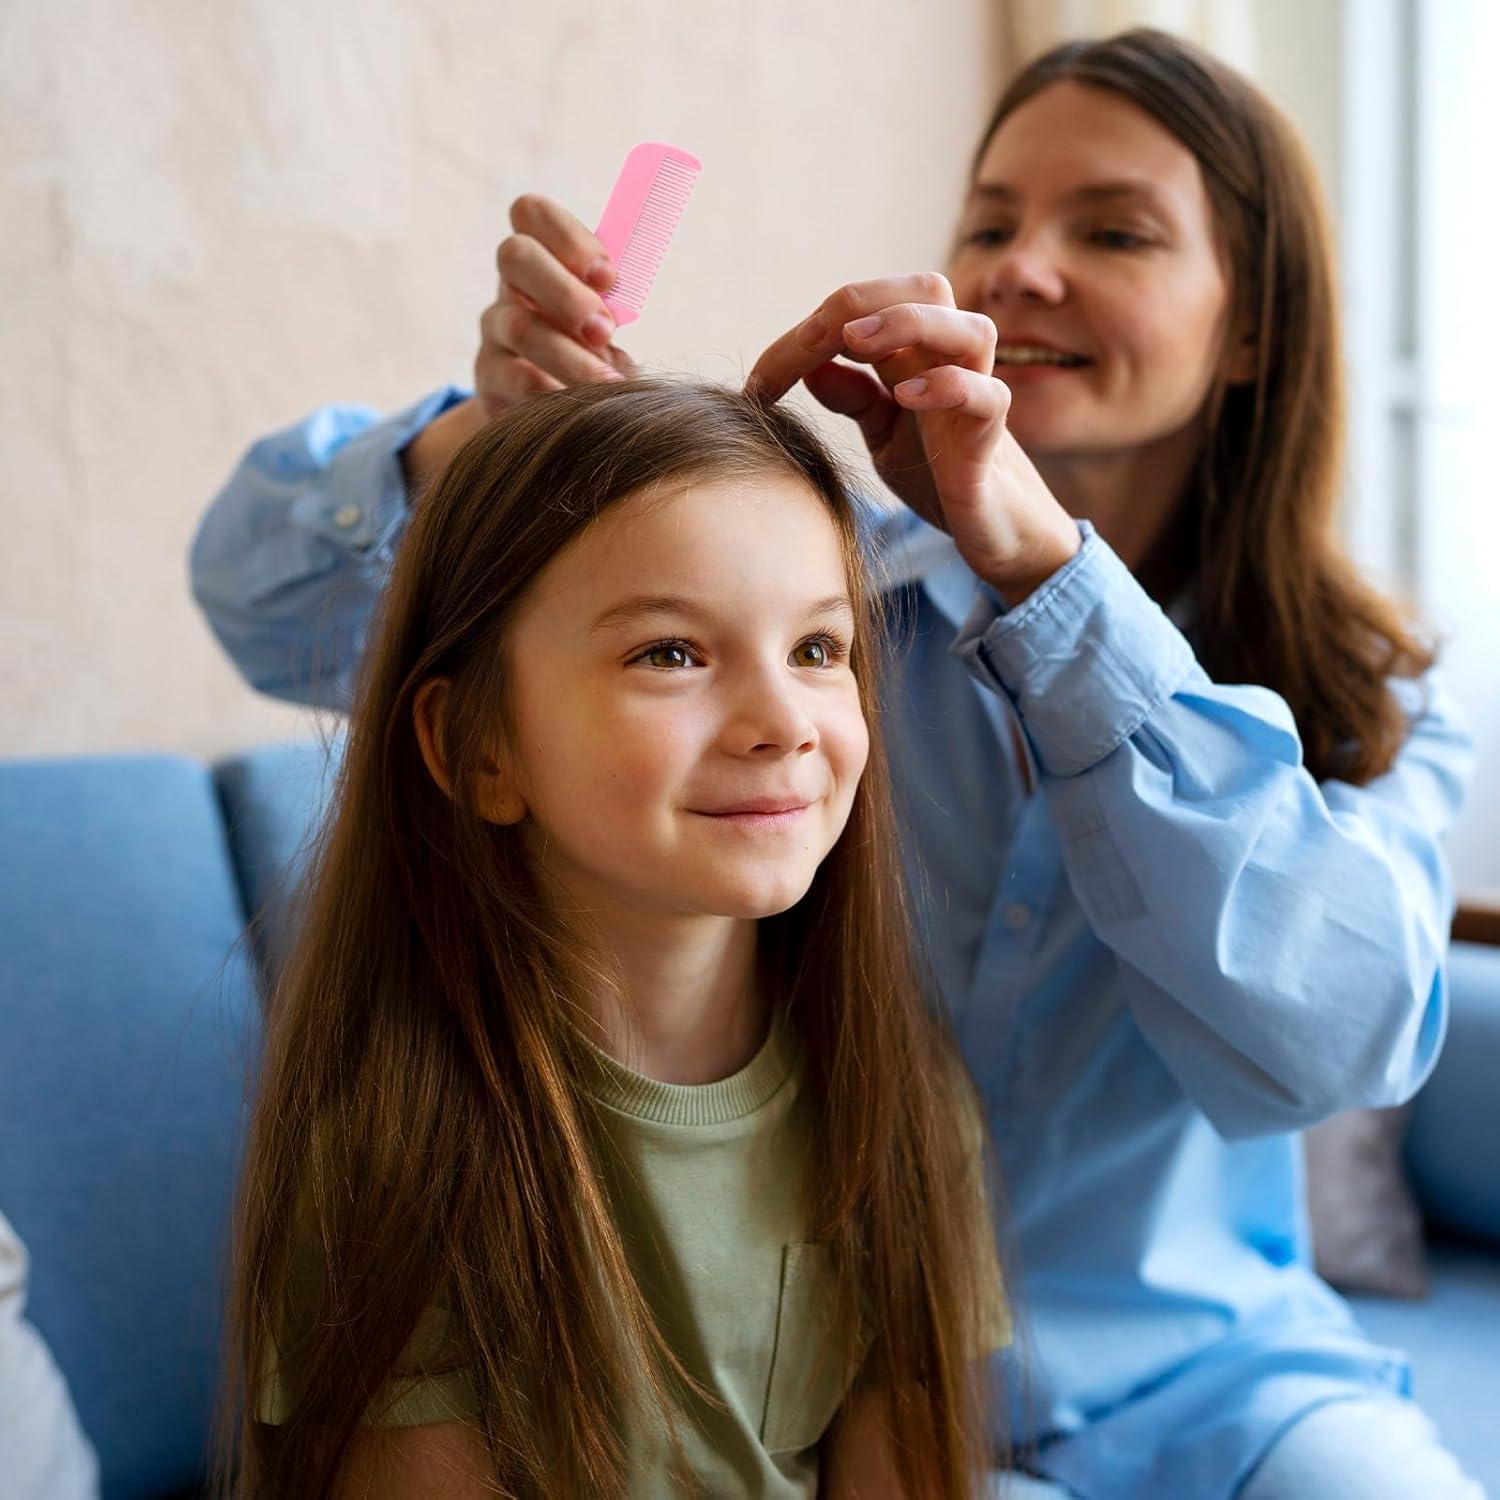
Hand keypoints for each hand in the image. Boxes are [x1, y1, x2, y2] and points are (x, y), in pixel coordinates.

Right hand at [475, 193, 638, 415]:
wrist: (544, 406)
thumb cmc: (585, 349)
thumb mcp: (602, 317)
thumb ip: (612, 303)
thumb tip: (625, 308)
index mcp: (540, 259)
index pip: (531, 213)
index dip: (569, 237)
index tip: (609, 278)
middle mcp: (509, 288)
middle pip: (515, 256)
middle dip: (566, 291)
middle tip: (605, 331)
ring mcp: (493, 334)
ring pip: (520, 327)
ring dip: (569, 354)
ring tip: (608, 382)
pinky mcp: (488, 383)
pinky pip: (514, 382)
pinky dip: (552, 393)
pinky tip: (578, 406)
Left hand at [746, 273, 1078, 601]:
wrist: (990, 531)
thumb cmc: (939, 474)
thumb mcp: (883, 434)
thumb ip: (854, 398)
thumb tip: (812, 366)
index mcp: (918, 357)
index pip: (865, 311)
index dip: (806, 335)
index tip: (758, 385)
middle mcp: (951, 364)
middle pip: (926, 290)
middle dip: (864, 300)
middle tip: (812, 341)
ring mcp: (977, 397)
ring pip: (971, 328)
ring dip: (911, 324)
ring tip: (859, 342)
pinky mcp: (991, 441)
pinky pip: (989, 397)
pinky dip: (951, 387)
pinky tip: (907, 398)